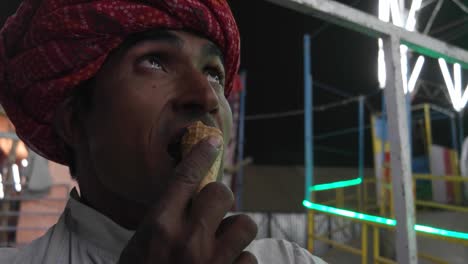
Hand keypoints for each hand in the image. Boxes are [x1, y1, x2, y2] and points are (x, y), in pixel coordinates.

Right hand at [118, 137, 257, 263]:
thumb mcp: (139, 246)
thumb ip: (164, 220)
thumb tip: (191, 196)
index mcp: (159, 227)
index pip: (185, 177)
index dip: (201, 154)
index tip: (214, 140)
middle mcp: (188, 240)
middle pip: (221, 193)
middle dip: (218, 200)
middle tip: (211, 213)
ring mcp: (213, 263)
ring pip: (244, 224)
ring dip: (235, 232)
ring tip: (221, 245)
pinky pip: (249, 259)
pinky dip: (239, 263)